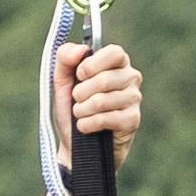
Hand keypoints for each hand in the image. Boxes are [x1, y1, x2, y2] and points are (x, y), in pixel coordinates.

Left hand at [55, 38, 143, 153]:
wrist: (73, 146)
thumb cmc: (71, 110)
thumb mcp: (61, 82)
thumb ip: (65, 59)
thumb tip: (81, 50)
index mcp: (116, 63)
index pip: (114, 52)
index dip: (93, 64)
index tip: (79, 75)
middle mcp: (130, 78)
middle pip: (104, 79)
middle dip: (80, 93)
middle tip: (76, 100)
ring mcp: (134, 99)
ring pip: (102, 100)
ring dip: (82, 110)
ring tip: (80, 114)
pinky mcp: (133, 120)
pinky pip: (106, 118)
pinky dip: (88, 124)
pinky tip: (86, 127)